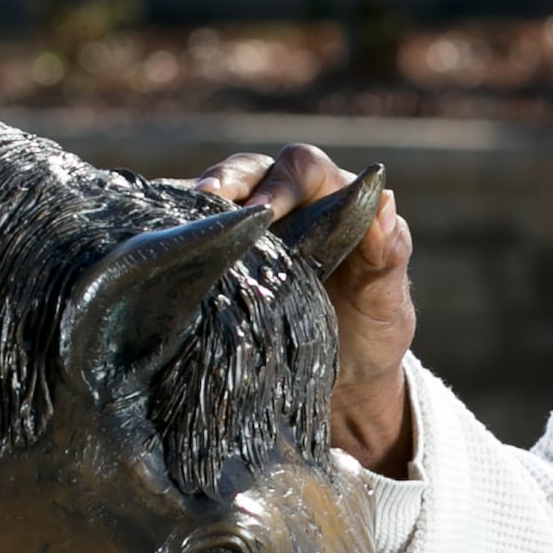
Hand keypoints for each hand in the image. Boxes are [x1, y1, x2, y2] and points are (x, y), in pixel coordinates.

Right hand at [198, 145, 416, 471]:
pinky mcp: (221, 258)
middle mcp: (287, 204)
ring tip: (176, 227)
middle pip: (248, 172)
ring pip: (213, 199)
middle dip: (224, 183)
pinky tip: (163, 251)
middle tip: (206, 205)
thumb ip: (390, 253)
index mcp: (331, 199)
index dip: (280, 183)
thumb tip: (388, 201)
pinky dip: (180, 239)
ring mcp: (249, 231)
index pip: (302, 168)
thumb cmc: (373, 334)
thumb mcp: (388, 301)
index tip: (263, 213)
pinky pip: (195, 237)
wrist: (345, 384)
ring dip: (194, 209)